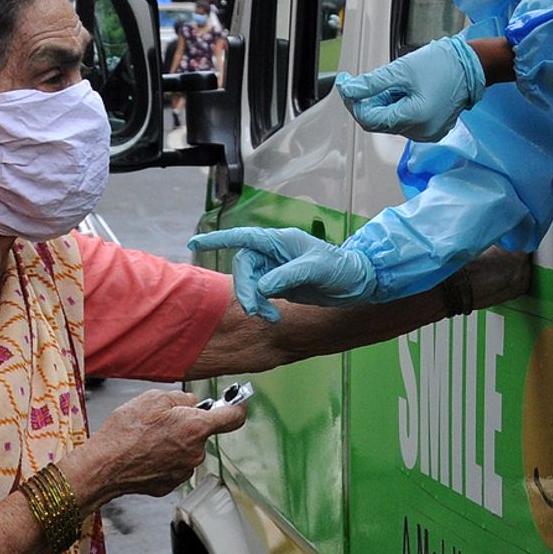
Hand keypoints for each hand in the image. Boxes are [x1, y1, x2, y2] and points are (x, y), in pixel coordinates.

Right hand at [78, 388, 245, 499]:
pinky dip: (164, 457)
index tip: (236, 403)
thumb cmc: (126, 432)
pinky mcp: (170, 484)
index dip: (238, 407)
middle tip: (164, 419)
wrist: (103, 466)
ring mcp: (183, 471)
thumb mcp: (154, 398)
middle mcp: (195, 452)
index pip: (234, 418)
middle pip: (203, 433)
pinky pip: (174, 464)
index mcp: (196, 427)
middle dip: (189, 424)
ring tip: (148, 438)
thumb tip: (192, 403)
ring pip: (187, 449)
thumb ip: (181, 398)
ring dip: (175, 441)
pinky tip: (145, 453)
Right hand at [189, 227, 376, 321]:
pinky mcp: (280, 285)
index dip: (219, 239)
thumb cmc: (341, 267)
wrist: (357, 284)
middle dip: (244, 289)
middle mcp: (274, 252)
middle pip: (243, 267)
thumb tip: (263, 286)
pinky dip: (262, 307)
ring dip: (254, 301)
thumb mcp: (316, 268)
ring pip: (249, 284)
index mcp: (280, 241)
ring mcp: (276, 269)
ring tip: (269, 315)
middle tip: (254, 309)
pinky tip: (273, 316)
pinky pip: (259, 295)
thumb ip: (288, 275)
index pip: (244, 237)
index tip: (195, 243)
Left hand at [334, 36, 484, 141]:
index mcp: (413, 119)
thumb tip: (349, 91)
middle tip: (367, 79)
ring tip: (396, 82)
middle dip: (370, 101)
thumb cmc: (442, 65)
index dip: (353, 102)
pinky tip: (406, 90)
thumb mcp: (401, 70)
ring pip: (392, 121)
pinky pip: (406, 121)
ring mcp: (428, 133)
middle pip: (380, 122)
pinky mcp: (432, 129)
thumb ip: (371, 84)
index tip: (346, 83)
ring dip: (385, 102)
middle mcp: (421, 132)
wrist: (472, 66)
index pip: (369, 119)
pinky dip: (399, 106)